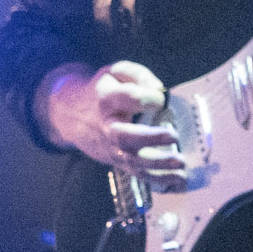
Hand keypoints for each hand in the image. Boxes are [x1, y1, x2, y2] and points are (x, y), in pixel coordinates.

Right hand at [37, 60, 185, 178]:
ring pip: (131, 160)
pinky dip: (158, 178)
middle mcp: (107, 125)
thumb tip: (159, 90)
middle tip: (173, 135)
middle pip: (123, 136)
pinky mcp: (117, 159)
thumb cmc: (104, 89)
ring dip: (158, 163)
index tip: (161, 100)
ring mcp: (111, 146)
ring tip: (180, 161)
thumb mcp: (117, 72)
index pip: (125, 98)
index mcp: (107, 99)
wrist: (72, 112)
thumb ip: (139, 76)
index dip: (145, 99)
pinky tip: (178, 178)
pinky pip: (136, 172)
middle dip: (150, 138)